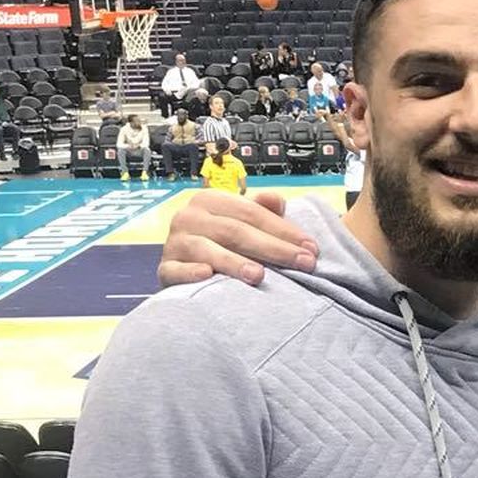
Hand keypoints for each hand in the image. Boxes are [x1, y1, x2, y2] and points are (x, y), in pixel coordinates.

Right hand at [157, 191, 319, 288]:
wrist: (181, 268)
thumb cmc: (219, 244)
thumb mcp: (240, 222)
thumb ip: (261, 211)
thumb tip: (278, 201)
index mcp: (210, 201)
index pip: (252, 213)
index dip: (284, 230)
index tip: (311, 248)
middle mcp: (189, 217)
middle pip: (236, 231)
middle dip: (273, 248)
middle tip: (303, 264)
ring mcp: (175, 243)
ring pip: (208, 250)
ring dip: (234, 262)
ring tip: (259, 276)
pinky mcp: (165, 269)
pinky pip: (177, 270)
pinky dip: (191, 273)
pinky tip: (208, 276)